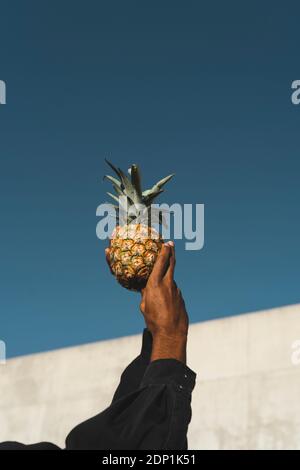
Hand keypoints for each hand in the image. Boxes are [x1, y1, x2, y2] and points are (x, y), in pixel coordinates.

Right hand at [140, 241, 188, 362]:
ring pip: (171, 280)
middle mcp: (168, 284)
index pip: (162, 262)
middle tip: (171, 245)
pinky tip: (165, 302)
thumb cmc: (154, 320)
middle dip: (171, 253)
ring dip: (167, 278)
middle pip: (172, 264)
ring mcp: (176, 291)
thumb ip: (146, 294)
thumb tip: (145, 289)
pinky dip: (169, 292)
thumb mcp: (144, 305)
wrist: (171, 333)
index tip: (167, 242)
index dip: (165, 251)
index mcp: (155, 284)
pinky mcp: (181, 299)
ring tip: (160, 284)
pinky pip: (173, 292)